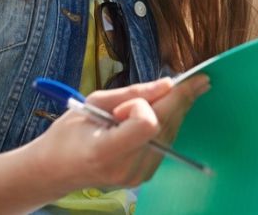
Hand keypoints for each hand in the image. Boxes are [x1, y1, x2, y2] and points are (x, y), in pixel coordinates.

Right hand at [30, 75, 209, 193]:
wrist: (56, 170)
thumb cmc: (67, 135)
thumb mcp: (92, 104)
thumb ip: (130, 94)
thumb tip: (168, 83)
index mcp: (105, 151)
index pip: (146, 125)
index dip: (143, 106)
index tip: (130, 100)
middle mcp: (125, 169)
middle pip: (164, 127)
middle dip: (179, 100)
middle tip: (201, 80)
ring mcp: (137, 177)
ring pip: (170, 135)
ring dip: (175, 111)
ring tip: (179, 92)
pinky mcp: (144, 177)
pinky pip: (165, 144)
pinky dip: (167, 124)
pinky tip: (164, 111)